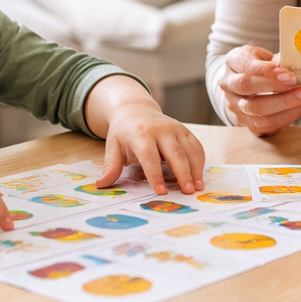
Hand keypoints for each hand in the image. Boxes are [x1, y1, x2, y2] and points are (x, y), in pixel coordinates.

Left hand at [86, 76, 205, 194]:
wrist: (135, 109)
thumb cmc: (123, 131)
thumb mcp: (112, 146)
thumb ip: (111, 166)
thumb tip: (101, 185)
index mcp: (140, 134)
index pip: (149, 156)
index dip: (155, 174)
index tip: (161, 191)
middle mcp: (160, 129)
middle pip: (175, 153)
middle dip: (182, 173)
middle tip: (187, 192)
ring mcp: (175, 128)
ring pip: (189, 149)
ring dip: (195, 169)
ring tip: (197, 187)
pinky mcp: (184, 130)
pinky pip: (196, 146)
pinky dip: (199, 161)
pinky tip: (199, 175)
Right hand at [218, 45, 300, 135]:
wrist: (244, 83)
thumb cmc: (258, 65)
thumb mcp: (264, 55)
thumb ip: (275, 60)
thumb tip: (292, 66)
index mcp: (232, 62)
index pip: (247, 67)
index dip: (268, 72)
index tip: (289, 75)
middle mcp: (228, 84)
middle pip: (246, 87)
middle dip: (276, 88)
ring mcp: (234, 105)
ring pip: (256, 110)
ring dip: (285, 106)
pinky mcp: (245, 122)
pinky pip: (265, 124)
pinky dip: (286, 117)